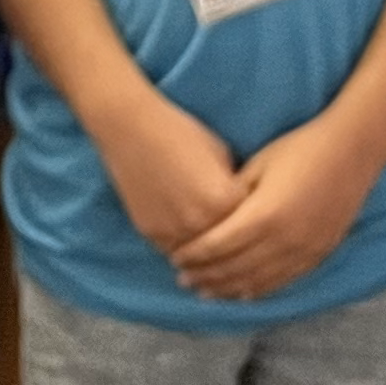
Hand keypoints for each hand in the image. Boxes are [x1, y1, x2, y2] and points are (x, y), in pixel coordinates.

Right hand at [90, 89, 246, 254]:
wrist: (132, 128)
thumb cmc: (180, 132)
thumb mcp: (221, 154)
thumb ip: (232, 185)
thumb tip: (240, 205)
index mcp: (224, 200)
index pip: (250, 224)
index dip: (252, 218)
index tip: (253, 216)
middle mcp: (200, 222)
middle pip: (226, 246)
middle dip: (230, 240)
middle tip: (233, 236)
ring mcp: (173, 230)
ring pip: (198, 256)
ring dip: (205, 252)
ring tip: (208, 242)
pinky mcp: (150, 233)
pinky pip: (173, 250)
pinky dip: (181, 247)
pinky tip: (185, 237)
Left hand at [170, 115, 382, 301]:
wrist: (352, 150)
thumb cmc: (300, 149)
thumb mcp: (258, 165)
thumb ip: (232, 195)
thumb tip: (207, 218)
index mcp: (264, 215)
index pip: (218, 246)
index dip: (194, 256)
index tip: (175, 259)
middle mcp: (284, 240)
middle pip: (235, 269)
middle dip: (206, 276)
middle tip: (184, 280)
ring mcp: (305, 251)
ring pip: (259, 281)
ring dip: (229, 289)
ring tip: (206, 292)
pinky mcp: (319, 253)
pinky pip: (284, 280)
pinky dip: (260, 289)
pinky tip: (244, 293)